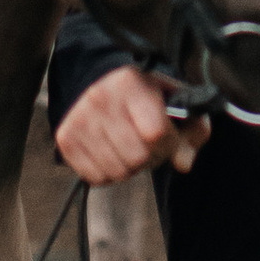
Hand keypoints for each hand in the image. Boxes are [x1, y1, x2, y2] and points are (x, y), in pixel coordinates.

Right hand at [53, 61, 211, 183]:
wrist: (103, 82)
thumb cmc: (145, 94)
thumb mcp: (176, 101)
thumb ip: (194, 130)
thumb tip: (183, 163)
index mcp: (130, 83)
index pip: (156, 133)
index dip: (169, 144)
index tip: (168, 138)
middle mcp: (100, 97)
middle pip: (137, 157)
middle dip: (150, 158)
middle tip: (148, 145)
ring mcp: (79, 118)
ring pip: (118, 171)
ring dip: (130, 168)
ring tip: (129, 148)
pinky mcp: (65, 138)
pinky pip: (95, 177)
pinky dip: (108, 174)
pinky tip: (112, 153)